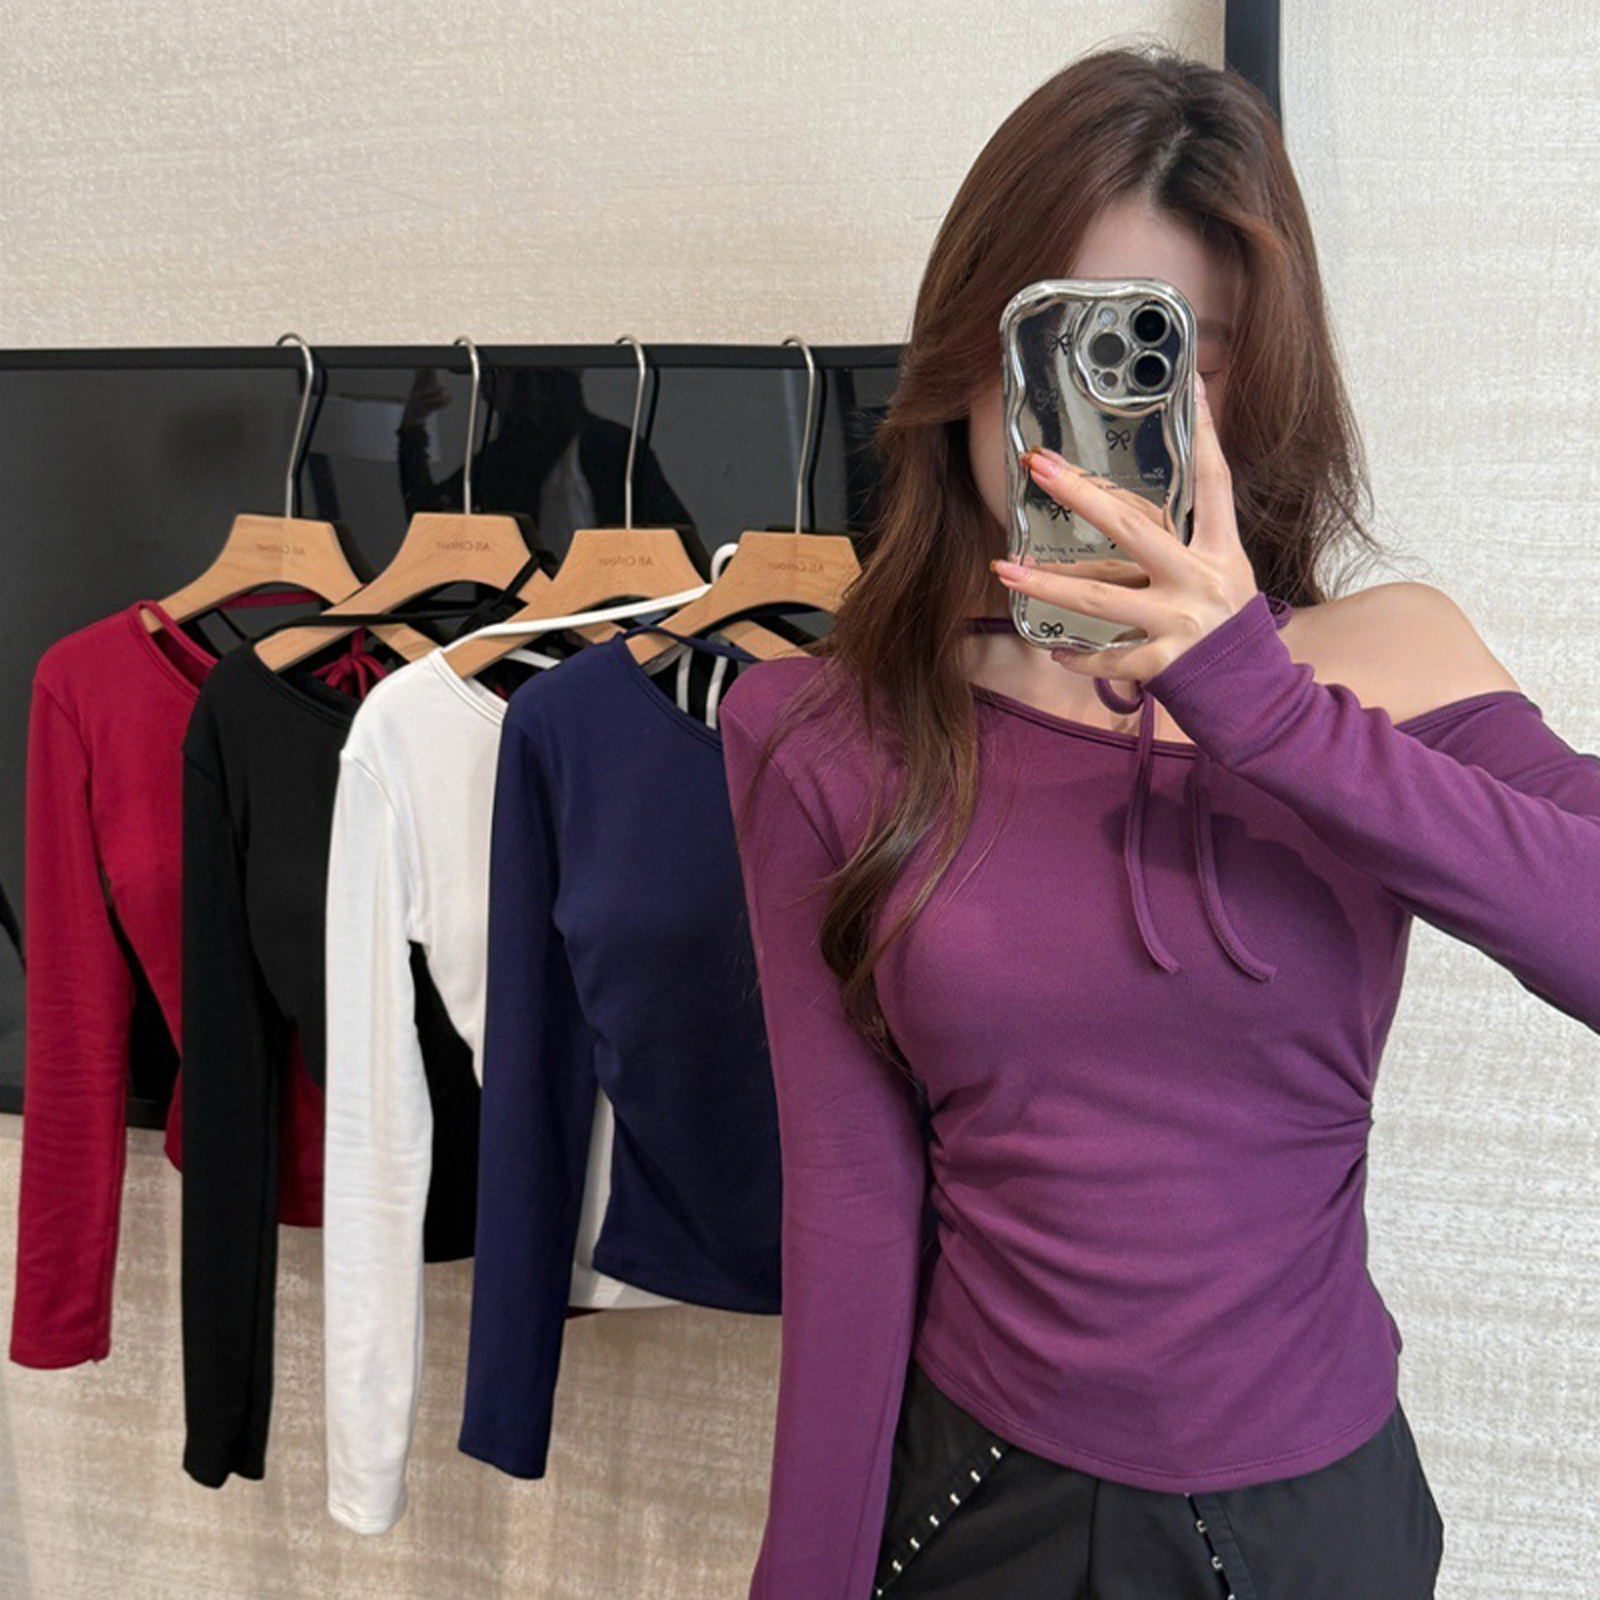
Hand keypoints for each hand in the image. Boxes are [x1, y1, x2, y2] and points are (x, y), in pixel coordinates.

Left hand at [989, 374, 1260, 681]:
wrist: (1259, 697)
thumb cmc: (1230, 629)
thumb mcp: (1225, 574)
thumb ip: (1188, 542)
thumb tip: (1130, 509)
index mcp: (1222, 551)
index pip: (1214, 480)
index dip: (1205, 432)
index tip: (1189, 384)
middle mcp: (1202, 580)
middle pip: (1132, 528)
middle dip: (1081, 495)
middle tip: (1040, 467)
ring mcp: (1181, 622)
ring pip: (1099, 598)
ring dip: (1046, 585)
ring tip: (1003, 569)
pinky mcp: (1164, 664)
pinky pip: (1107, 656)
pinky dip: (1079, 655)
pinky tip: (1054, 648)